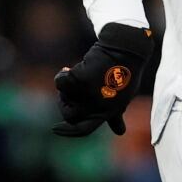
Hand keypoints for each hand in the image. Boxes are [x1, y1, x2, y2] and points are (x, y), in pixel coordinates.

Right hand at [53, 22, 153, 137]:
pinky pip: (60, 82)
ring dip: (67, 86)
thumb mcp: (123, 97)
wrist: (126, 50)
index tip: (54, 129)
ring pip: (64, 96)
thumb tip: (120, 132)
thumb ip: (115, 116)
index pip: (83, 129)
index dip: (68, 131)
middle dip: (64, 103)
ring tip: (80, 74)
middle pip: (69, 114)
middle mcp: (97, 107)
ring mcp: (89, 94)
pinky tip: (67, 68)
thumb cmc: (125, 73)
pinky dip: (62, 75)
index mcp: (107, 113)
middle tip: (69, 90)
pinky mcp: (81, 80)